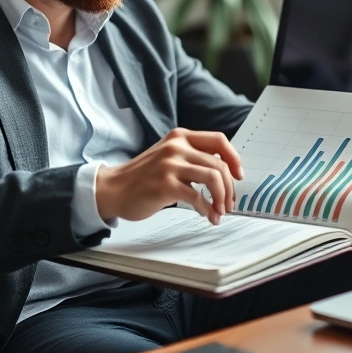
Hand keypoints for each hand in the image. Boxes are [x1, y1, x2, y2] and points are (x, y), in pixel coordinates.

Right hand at [96, 128, 242, 224]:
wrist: (112, 189)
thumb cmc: (142, 177)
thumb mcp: (167, 156)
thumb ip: (191, 158)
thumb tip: (223, 174)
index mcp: (180, 137)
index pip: (218, 140)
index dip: (234, 158)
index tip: (239, 175)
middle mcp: (176, 147)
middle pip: (219, 164)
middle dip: (229, 188)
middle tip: (229, 203)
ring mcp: (170, 164)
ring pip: (213, 177)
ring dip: (221, 198)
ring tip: (219, 211)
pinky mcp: (165, 184)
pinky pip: (197, 196)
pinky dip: (207, 209)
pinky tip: (207, 216)